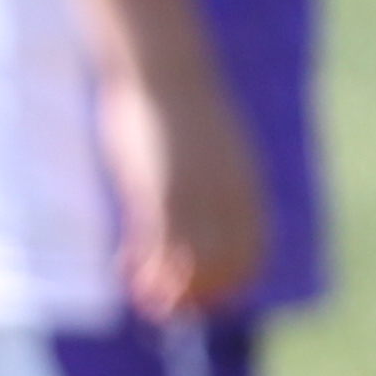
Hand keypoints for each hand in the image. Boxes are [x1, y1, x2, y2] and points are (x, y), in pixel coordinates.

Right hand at [98, 68, 269, 321]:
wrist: (161, 68)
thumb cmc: (169, 105)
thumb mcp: (192, 153)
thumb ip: (193, 188)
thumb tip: (180, 213)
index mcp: (247, 188)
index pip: (251, 253)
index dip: (227, 281)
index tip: (197, 292)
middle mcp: (232, 199)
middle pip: (227, 268)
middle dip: (198, 296)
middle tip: (165, 307)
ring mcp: (200, 198)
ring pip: (195, 266)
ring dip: (170, 292)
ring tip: (142, 299)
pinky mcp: (167, 194)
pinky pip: (162, 248)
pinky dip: (146, 269)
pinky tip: (124, 269)